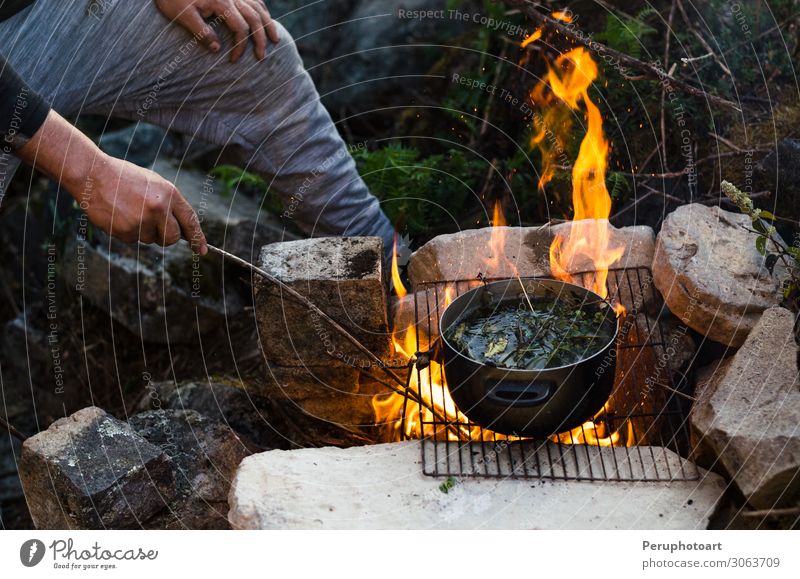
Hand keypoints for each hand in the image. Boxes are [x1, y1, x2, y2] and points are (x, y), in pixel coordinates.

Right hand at [16, 110, 207, 254]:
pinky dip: (128, 231)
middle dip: (165, 236)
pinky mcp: (125, 231)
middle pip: (172, 238)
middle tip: (153, 224)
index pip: (190, 220)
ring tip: (129, 209)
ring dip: (143, 230)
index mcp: (169, 193)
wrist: (93, 173)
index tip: (202, 250)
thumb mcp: (154, 184)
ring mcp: (142, 221)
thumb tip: (182, 229)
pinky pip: (133, 240)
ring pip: (151, 239)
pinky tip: (118, 214)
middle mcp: (159, 208)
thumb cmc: (125, 178)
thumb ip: (170, 204)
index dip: (197, 238)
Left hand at [155, 0, 278, 61]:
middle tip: (262, 56)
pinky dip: (261, 9)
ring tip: (275, 39)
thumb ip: (201, 32)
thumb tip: (217, 49)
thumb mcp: (182, 15)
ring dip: (268, 23)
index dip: (241, 47)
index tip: (234, 60)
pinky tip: (264, 17)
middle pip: (255, 18)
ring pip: (258, 7)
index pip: (240, 28)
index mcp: (221, 2)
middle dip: (261, 38)